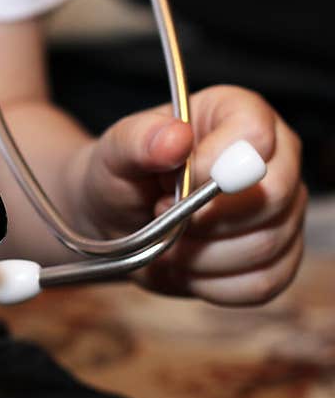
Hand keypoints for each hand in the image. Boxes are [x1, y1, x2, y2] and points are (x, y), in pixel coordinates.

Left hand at [74, 85, 305, 305]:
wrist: (116, 221)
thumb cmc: (121, 176)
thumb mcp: (115, 152)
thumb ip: (140, 140)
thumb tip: (175, 138)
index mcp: (238, 115)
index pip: (254, 136)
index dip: (212, 168)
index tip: (169, 187)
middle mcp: (274, 159)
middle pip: (271, 196)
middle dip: (205, 218)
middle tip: (161, 214)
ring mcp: (283, 211)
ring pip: (265, 245)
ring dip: (201, 254)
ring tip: (167, 239)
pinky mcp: (278, 258)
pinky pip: (261, 283)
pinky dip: (211, 283)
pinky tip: (185, 265)